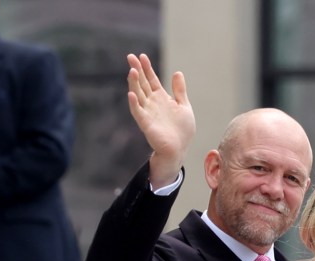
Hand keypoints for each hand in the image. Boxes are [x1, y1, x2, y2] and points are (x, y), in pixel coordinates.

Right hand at [126, 53, 195, 186]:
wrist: (179, 149)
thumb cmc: (182, 131)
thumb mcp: (184, 106)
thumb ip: (179, 91)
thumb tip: (177, 73)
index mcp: (161, 98)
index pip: (151, 80)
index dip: (147, 68)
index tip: (142, 56)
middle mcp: (152, 103)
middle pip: (142, 84)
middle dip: (137, 70)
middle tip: (130, 57)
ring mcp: (148, 113)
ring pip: (138, 95)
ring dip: (134, 83)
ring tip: (132, 71)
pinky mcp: (146, 124)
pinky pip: (138, 112)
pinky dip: (134, 104)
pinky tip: (131, 94)